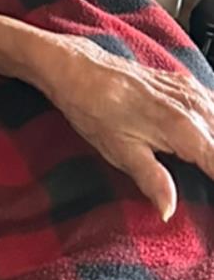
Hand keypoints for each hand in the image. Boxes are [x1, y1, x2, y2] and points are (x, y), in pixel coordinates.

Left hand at [32, 34, 213, 219]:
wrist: (79, 69)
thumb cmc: (93, 109)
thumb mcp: (119, 150)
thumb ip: (151, 179)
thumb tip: (169, 210)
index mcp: (182, 127)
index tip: (210, 201)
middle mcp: (193, 107)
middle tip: (204, 183)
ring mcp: (192, 92)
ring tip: (204, 168)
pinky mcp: (186, 86)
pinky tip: (208, 140)